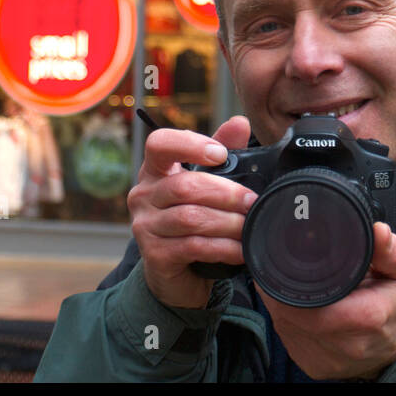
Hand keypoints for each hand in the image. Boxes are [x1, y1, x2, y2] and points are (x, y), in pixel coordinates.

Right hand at [128, 116, 254, 309]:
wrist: (177, 272)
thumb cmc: (192, 217)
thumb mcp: (206, 181)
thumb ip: (220, 150)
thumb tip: (240, 123)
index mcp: (155, 170)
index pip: (159, 144)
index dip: (189, 144)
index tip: (220, 154)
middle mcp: (143, 195)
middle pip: (185, 186)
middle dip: (226, 193)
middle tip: (252, 200)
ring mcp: (145, 226)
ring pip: (191, 218)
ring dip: (227, 222)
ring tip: (249, 225)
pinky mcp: (155, 255)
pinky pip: (193, 246)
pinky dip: (223, 247)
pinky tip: (241, 249)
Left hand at [258, 221, 395, 380]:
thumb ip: (390, 250)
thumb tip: (378, 230)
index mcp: (364, 318)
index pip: (310, 301)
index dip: (291, 281)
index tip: (291, 262)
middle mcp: (343, 344)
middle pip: (291, 312)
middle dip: (285, 288)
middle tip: (294, 269)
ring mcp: (325, 360)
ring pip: (285, 324)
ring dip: (285, 303)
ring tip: (302, 287)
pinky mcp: (313, 367)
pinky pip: (288, 337)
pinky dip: (289, 320)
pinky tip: (303, 309)